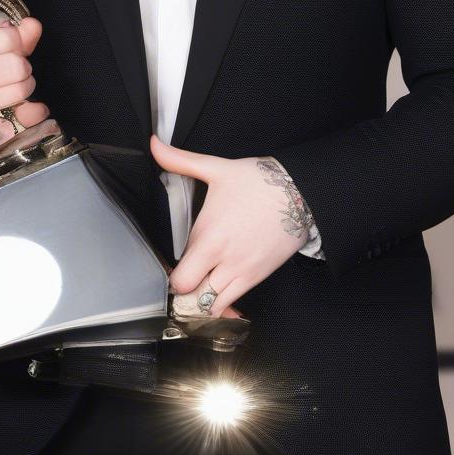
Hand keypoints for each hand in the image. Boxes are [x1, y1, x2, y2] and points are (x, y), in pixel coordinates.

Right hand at [0, 8, 49, 154]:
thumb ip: (15, 29)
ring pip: (20, 90)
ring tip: (12, 82)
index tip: (8, 41)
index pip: (7, 39)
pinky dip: (33, 113)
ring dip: (25, 84)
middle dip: (22, 63)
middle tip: (12, 64)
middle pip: (17, 67)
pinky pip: (19, 121)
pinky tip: (33, 106)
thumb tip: (33, 26)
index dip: (16, 37)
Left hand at [149, 134, 310, 317]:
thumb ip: (180, 160)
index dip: (171, 276)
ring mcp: (243, 273)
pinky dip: (221, 307)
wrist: (299, 191)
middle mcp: (225, 260)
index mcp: (210, 237)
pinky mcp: (258, 277)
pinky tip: (217, 294)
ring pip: (212, 308)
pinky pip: (233, 306)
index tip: (171, 266)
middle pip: (192, 300)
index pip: (180, 278)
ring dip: (201, 302)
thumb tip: (154, 145)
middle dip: (183, 293)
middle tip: (183, 278)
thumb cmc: (258, 182)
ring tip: (198, 287)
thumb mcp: (216, 168)